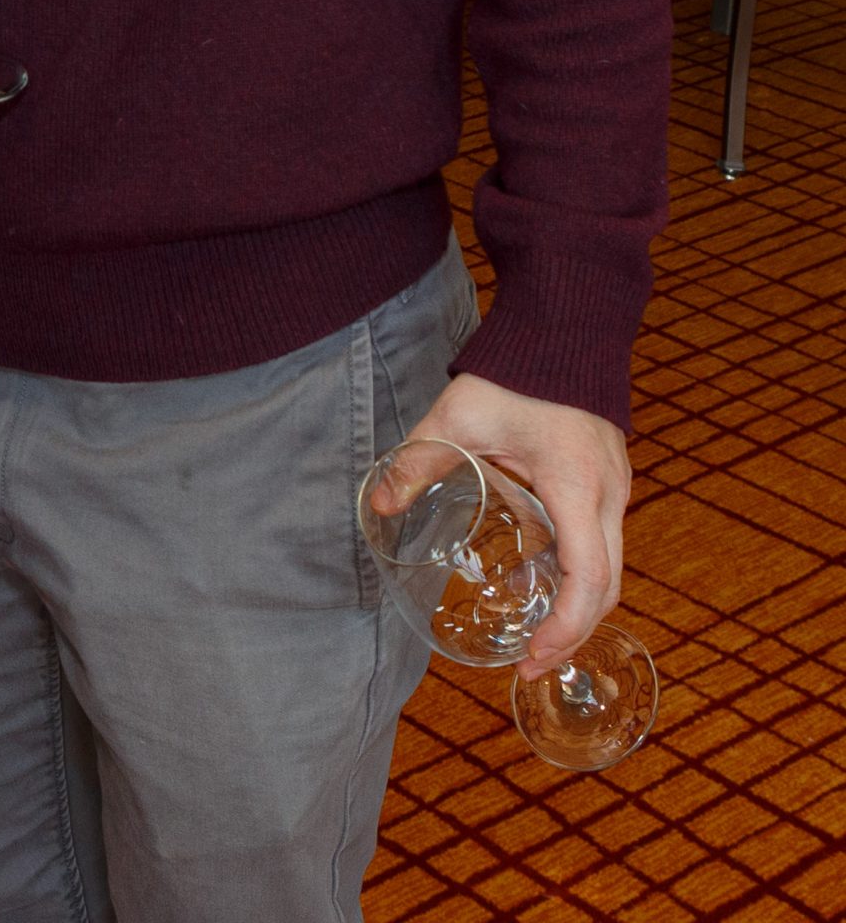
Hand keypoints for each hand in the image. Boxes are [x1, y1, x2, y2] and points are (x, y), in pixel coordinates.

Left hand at [374, 374, 630, 678]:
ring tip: (533, 635)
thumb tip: (379, 504)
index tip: (534, 655)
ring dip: (577, 605)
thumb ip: (419, 460)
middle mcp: (608, 494)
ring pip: (610, 566)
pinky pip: (602, 542)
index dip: (566, 625)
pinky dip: (579, 573)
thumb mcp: (460, 416)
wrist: (564, 330)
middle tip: (529, 663)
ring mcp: (615, 488)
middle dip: (572, 631)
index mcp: (576, 484)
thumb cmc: (515, 373)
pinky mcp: (609, 482)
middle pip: (608, 585)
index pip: (588, 575)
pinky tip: (538, 581)